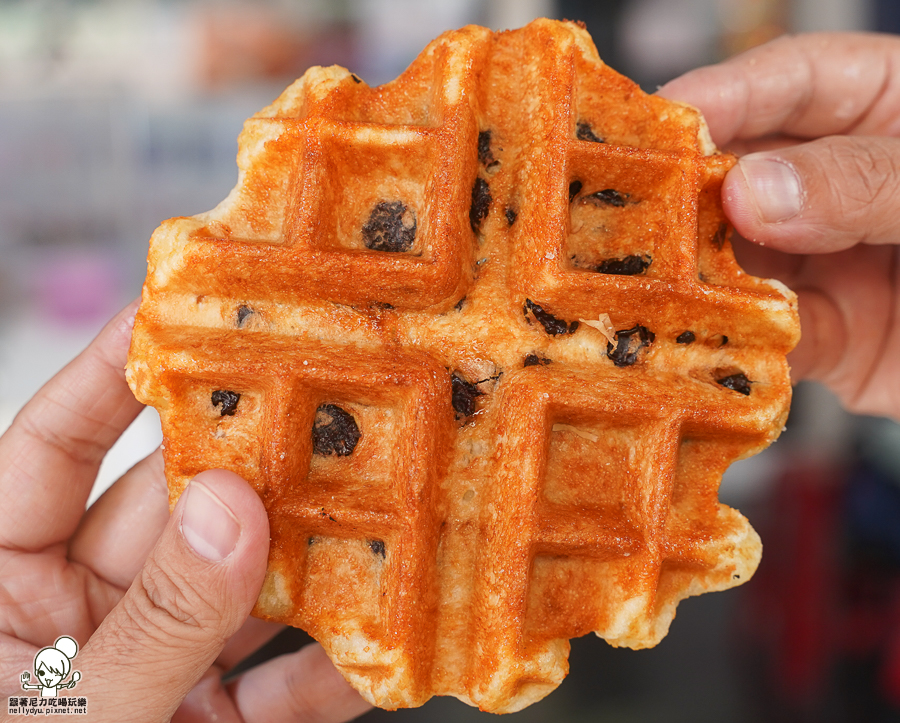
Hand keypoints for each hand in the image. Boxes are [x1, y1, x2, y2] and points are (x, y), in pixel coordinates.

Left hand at [0, 301, 370, 721]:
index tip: (175, 316)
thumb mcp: (68, 714)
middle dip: (249, 466)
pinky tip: (378, 641)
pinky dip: (330, 670)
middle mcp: (79, 614)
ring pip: (240, 590)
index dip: (109, 375)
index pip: (52, 451)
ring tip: (379, 505)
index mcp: (1, 588)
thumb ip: (154, 622)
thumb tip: (231, 509)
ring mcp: (153, 668)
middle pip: (172, 512)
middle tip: (321, 407)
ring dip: (311, 560)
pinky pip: (278, 687)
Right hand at [659, 33, 899, 418]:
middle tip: (628, 210)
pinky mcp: (833, 338)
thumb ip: (869, 180)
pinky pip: (769, 336)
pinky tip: (706, 338)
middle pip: (745, 175)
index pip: (794, 83)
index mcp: (889, 112)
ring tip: (650, 280)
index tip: (663, 120)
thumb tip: (753, 190)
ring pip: (742, 260)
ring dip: (697, 273)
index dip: (726, 96)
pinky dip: (736, 341)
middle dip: (688, 194)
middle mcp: (845, 186)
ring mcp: (834, 262)